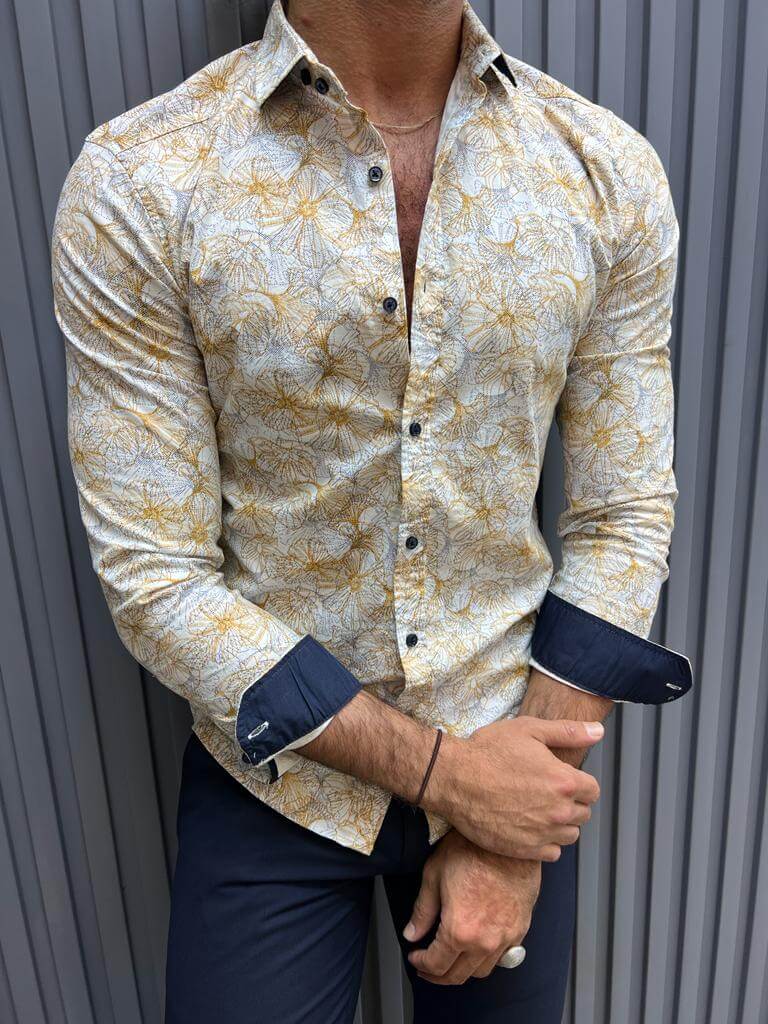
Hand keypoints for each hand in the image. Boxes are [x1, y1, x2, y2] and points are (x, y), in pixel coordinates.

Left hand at [402, 829, 541, 984]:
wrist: (508, 839)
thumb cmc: (472, 849)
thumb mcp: (434, 875)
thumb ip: (422, 910)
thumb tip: (412, 933)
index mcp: (460, 930)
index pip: (436, 964)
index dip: (421, 964)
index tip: (416, 958)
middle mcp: (484, 941)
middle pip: (458, 975)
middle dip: (438, 975)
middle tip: (428, 967)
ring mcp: (506, 938)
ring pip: (481, 971)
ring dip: (463, 970)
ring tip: (451, 959)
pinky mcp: (521, 930)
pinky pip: (502, 957)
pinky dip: (486, 959)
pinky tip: (476, 947)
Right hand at [421, 715, 601, 860]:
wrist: (454, 778)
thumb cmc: (489, 751)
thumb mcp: (528, 730)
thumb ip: (568, 732)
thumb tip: (598, 731)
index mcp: (564, 781)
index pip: (593, 790)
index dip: (579, 782)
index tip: (561, 777)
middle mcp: (558, 811)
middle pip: (583, 814)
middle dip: (571, 802)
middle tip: (546, 791)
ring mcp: (542, 833)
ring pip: (570, 835)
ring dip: (561, 823)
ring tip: (539, 809)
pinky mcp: (525, 850)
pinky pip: (553, 853)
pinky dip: (546, 842)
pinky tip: (530, 826)